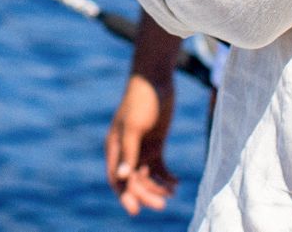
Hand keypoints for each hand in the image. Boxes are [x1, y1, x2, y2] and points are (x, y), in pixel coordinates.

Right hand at [106, 72, 178, 214]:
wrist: (156, 80)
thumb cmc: (141, 101)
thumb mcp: (135, 127)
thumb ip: (129, 152)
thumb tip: (122, 177)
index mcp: (115, 147)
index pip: (117, 179)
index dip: (124, 196)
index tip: (136, 211)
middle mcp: (126, 151)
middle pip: (133, 181)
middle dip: (146, 194)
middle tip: (162, 205)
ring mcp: (141, 148)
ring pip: (147, 177)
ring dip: (157, 187)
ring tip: (172, 192)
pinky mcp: (155, 144)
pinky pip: (159, 168)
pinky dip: (166, 177)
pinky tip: (176, 183)